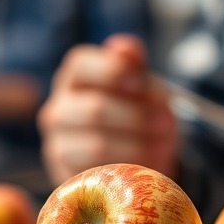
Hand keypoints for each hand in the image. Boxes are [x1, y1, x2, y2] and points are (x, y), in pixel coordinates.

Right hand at [37, 34, 178, 184]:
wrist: (140, 156)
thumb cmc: (139, 110)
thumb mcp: (143, 84)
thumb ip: (134, 64)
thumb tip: (124, 47)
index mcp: (75, 77)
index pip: (81, 64)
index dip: (112, 71)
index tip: (140, 83)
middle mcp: (58, 109)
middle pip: (94, 109)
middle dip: (136, 117)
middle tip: (165, 123)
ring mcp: (58, 145)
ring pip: (96, 146)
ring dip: (137, 146)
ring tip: (163, 146)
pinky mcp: (67, 176)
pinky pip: (99, 175)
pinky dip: (128, 170)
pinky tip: (148, 165)